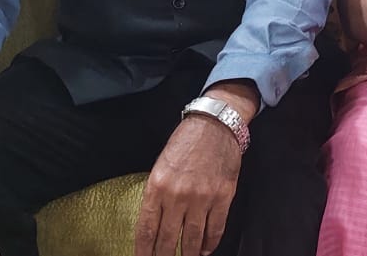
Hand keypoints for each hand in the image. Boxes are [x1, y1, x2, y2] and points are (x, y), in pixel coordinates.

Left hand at [135, 113, 243, 255]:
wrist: (214, 125)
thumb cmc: (186, 142)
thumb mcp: (161, 165)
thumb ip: (158, 194)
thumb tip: (156, 222)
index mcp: (157, 186)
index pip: (146, 228)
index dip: (143, 250)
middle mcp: (178, 195)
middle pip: (167, 238)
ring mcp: (202, 198)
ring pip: (191, 238)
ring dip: (187, 254)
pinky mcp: (222, 197)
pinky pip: (215, 228)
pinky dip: (209, 243)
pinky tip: (204, 249)